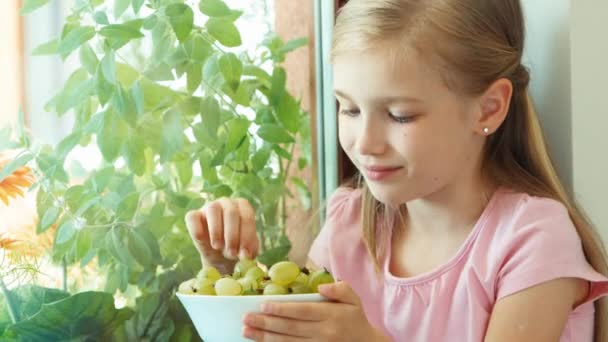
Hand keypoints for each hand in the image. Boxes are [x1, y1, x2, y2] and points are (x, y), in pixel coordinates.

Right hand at [185, 197, 259, 273]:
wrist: (219, 256)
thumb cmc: (237, 247)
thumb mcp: (246, 250)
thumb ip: (249, 250)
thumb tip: (245, 255)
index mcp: (243, 206)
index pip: (247, 216)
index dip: (247, 236)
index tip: (244, 254)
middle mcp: (227, 202)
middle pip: (231, 213)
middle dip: (232, 236)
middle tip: (231, 253)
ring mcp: (209, 206)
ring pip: (213, 209)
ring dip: (216, 230)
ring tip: (217, 247)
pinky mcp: (193, 215)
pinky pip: (192, 216)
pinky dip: (196, 228)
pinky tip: (201, 240)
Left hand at [242, 281, 390, 341]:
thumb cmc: (355, 318)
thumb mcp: (354, 299)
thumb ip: (340, 289)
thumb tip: (322, 287)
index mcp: (331, 315)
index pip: (302, 311)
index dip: (282, 309)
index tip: (263, 306)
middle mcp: (323, 333)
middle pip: (290, 328)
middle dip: (266, 324)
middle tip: (246, 318)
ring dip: (265, 338)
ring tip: (246, 332)